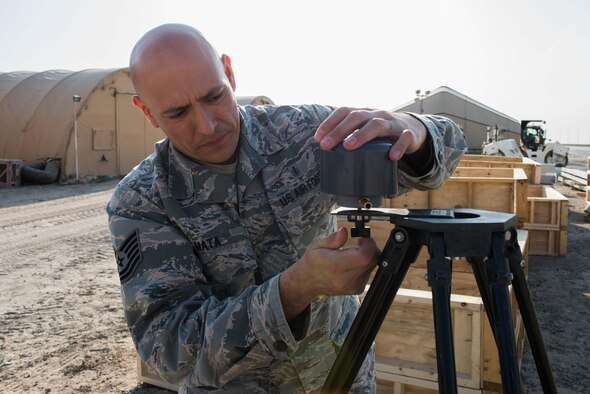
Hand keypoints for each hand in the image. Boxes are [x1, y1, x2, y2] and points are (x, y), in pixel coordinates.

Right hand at [279, 228, 379, 319]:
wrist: (308, 282)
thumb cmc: (312, 262)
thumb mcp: (317, 245)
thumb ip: (332, 239)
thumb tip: (344, 232)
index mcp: (336, 266)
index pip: (364, 256)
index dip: (368, 244)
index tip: (362, 238)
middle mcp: (346, 279)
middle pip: (372, 260)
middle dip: (369, 248)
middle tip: (359, 243)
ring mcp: (353, 286)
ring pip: (372, 266)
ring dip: (367, 256)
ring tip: (352, 254)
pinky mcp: (358, 289)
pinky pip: (369, 272)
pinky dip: (364, 264)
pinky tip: (352, 263)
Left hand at [314, 107, 428, 160]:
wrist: (413, 130)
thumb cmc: (381, 133)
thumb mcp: (365, 130)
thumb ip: (349, 137)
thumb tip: (327, 154)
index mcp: (364, 113)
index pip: (344, 111)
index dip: (329, 123)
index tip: (317, 137)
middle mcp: (377, 114)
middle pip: (357, 117)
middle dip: (339, 131)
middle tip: (326, 145)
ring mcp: (393, 123)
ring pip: (377, 125)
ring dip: (362, 135)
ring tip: (349, 146)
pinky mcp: (408, 134)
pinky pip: (404, 138)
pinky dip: (399, 147)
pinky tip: (392, 156)